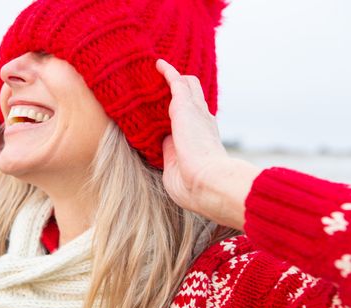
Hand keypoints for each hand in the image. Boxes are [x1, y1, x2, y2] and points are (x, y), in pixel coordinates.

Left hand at [156, 59, 260, 229]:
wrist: (207, 183)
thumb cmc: (193, 187)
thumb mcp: (177, 170)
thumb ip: (170, 155)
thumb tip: (164, 142)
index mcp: (202, 140)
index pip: (193, 120)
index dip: (184, 113)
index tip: (173, 110)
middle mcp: (202, 122)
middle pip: (195, 96)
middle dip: (184, 88)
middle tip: (169, 82)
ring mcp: (195, 112)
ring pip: (188, 85)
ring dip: (175, 77)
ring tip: (160, 70)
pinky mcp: (184, 106)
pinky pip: (175, 81)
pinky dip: (167, 72)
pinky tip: (157, 64)